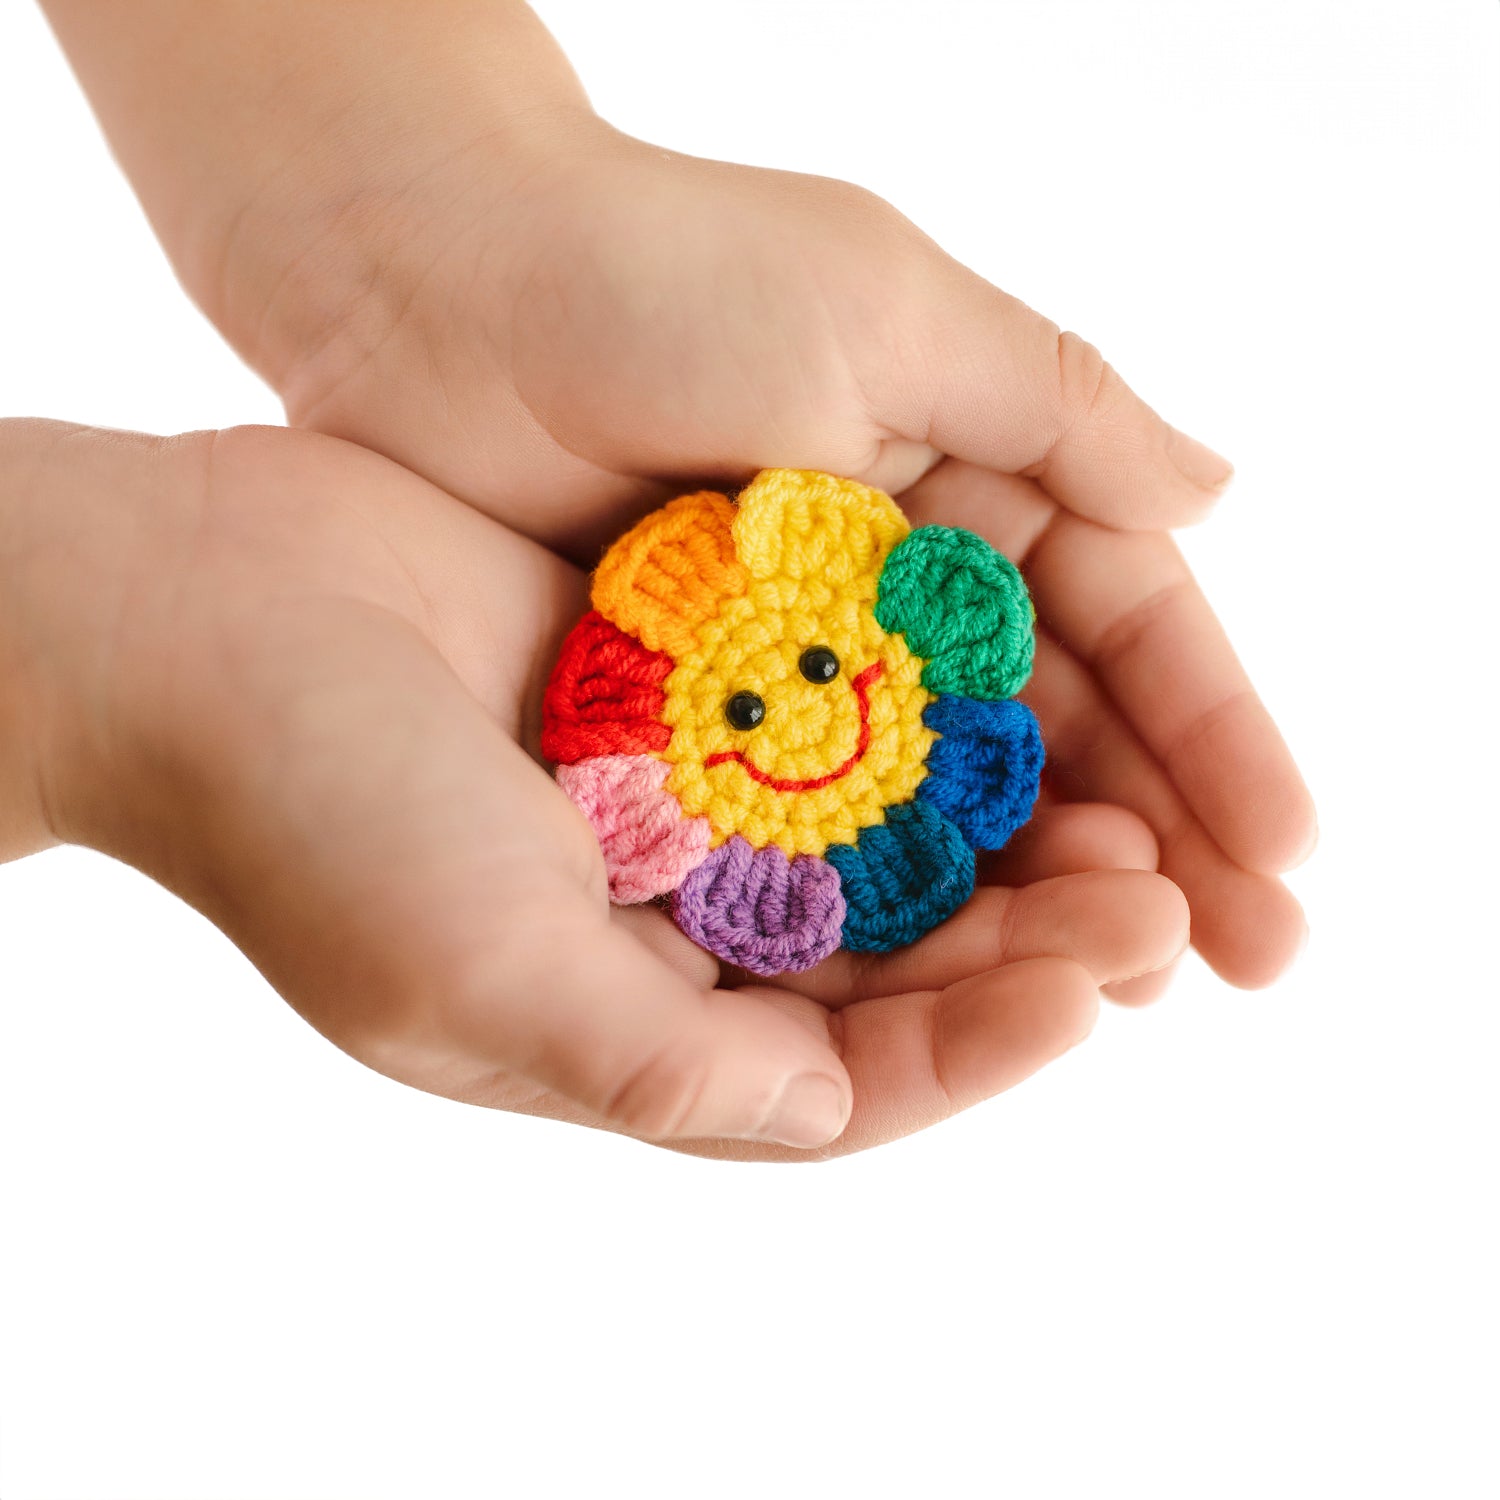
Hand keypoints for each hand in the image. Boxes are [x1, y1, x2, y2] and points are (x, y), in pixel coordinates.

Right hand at [0, 421, 1186, 1155]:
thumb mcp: (474, 977)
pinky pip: (828, 718)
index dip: (970, 1050)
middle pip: (887, 966)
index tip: (1086, 999)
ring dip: (1002, 840)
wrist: (201, 611)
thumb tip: (825, 1122)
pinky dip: (921, 722)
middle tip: (1151, 907)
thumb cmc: (309, 812)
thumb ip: (655, 1066)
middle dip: (1022, 948)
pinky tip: (1014, 695)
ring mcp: (681, 802)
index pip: (838, 1077)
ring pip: (883, 847)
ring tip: (1124, 820)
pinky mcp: (681, 688)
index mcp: (624, 1025)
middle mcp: (670, 926)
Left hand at [261, 125, 1315, 988]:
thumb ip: (1058, 405)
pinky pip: (815, 816)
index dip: (1214, 741)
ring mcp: (801, 658)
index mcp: (970, 481)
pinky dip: (886, 881)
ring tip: (1124, 979)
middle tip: (1231, 958)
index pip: (1128, 627)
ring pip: (946, 796)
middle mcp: (900, 582)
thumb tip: (1223, 494)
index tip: (1284, 856)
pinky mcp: (703, 710)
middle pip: (1056, 733)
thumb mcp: (883, 307)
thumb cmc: (657, 274)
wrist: (433, 293)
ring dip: (1037, 885)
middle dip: (1154, 840)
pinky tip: (953, 960)